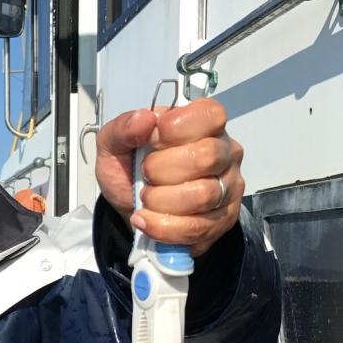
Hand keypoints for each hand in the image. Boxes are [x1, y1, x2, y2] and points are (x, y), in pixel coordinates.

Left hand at [94, 98, 244, 256]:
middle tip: (145, 174)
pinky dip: (162, 226)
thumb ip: (122, 128)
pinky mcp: (223, 219)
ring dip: (161, 200)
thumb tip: (144, 119)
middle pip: (206, 157)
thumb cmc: (130, 170)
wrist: (130, 208)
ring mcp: (228, 187)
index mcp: (205, 124)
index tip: (149, 141)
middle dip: (162, 170)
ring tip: (145, 198)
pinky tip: (146, 219)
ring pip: (203, 195)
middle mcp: (225, 152)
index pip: (209, 115)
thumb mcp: (114, 145)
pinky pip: (197, 227)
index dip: (174, 129)